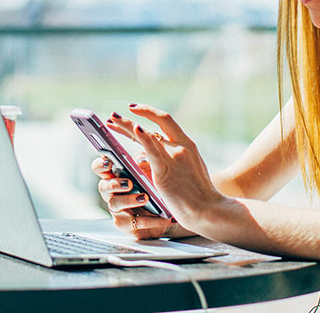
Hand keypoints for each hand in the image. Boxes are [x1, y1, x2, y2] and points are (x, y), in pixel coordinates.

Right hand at [91, 153, 176, 239]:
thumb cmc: (154, 189)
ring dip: (129, 200)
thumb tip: (141, 160)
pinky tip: (162, 217)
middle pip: (103, 186)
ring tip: (145, 197)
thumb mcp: (152, 173)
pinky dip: (150, 219)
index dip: (100, 165)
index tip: (108, 162)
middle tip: (129, 183)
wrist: (165, 214)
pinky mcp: (124, 224)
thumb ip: (145, 164)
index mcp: (115, 177)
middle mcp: (112, 193)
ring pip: (114, 204)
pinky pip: (134, 222)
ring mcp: (116, 209)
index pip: (100, 168)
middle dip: (114, 184)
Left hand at [107, 104, 223, 230]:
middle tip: (114, 115)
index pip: (166, 121)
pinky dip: (143, 138)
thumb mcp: (187, 170)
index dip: (149, 112)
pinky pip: (152, 151)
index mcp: (187, 145)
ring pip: (147, 135)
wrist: (208, 210)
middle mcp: (181, 146)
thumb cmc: (197, 195)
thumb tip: (143, 158)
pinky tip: (135, 129)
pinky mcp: (166, 171)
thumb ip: (169, 160)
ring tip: (111, 121)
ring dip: (126, 126)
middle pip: (154, 123)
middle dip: (132, 117)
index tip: (134, 108)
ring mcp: (174, 157)